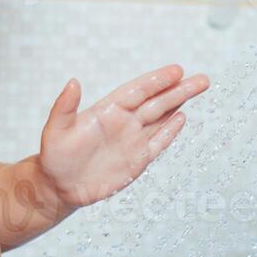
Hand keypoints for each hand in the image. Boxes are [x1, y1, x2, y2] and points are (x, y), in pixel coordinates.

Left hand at [37, 63, 209, 208]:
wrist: (59, 186)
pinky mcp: (137, 160)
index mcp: (107, 110)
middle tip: (201, 79)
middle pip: (157, 102)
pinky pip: (157, 143)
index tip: (177, 70)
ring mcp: (132, 140)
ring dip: (179, 104)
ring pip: (161, 118)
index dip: (157, 81)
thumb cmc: (55, 156)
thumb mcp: (56, 129)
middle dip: (179, 90)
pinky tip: (182, 118)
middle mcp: (124, 122)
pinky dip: (170, 131)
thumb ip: (65, 106)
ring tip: (198, 88)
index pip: (138, 91)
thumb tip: (73, 82)